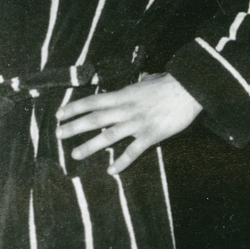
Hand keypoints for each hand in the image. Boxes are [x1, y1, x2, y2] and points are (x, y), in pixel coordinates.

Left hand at [56, 72, 201, 173]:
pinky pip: (133, 151)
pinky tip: (111, 170)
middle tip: (58, 135)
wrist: (191, 88)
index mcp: (124, 95)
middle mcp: (126, 109)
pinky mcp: (151, 135)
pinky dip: (121, 162)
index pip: (92, 101)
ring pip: (108, 136)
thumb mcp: (151, 80)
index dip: (74, 108)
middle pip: (94, 119)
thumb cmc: (171, 83)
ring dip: (89, 146)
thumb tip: (145, 78)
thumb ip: (143, 82)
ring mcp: (137, 123)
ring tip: (75, 154)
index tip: (59, 114)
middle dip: (74, 127)